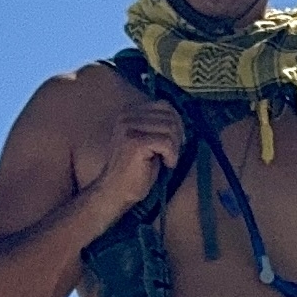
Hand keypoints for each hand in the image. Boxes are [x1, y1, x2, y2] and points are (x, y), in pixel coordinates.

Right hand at [78, 98, 183, 222]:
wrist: (115, 192)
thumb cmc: (135, 171)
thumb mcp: (148, 142)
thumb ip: (159, 126)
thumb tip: (181, 119)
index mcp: (128, 113)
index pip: (164, 105)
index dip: (176, 122)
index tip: (175, 142)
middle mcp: (126, 116)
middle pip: (169, 116)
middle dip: (178, 136)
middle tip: (172, 154)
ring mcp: (129, 128)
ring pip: (170, 128)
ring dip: (175, 148)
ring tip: (167, 160)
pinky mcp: (135, 143)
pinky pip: (167, 143)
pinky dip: (172, 156)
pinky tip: (166, 165)